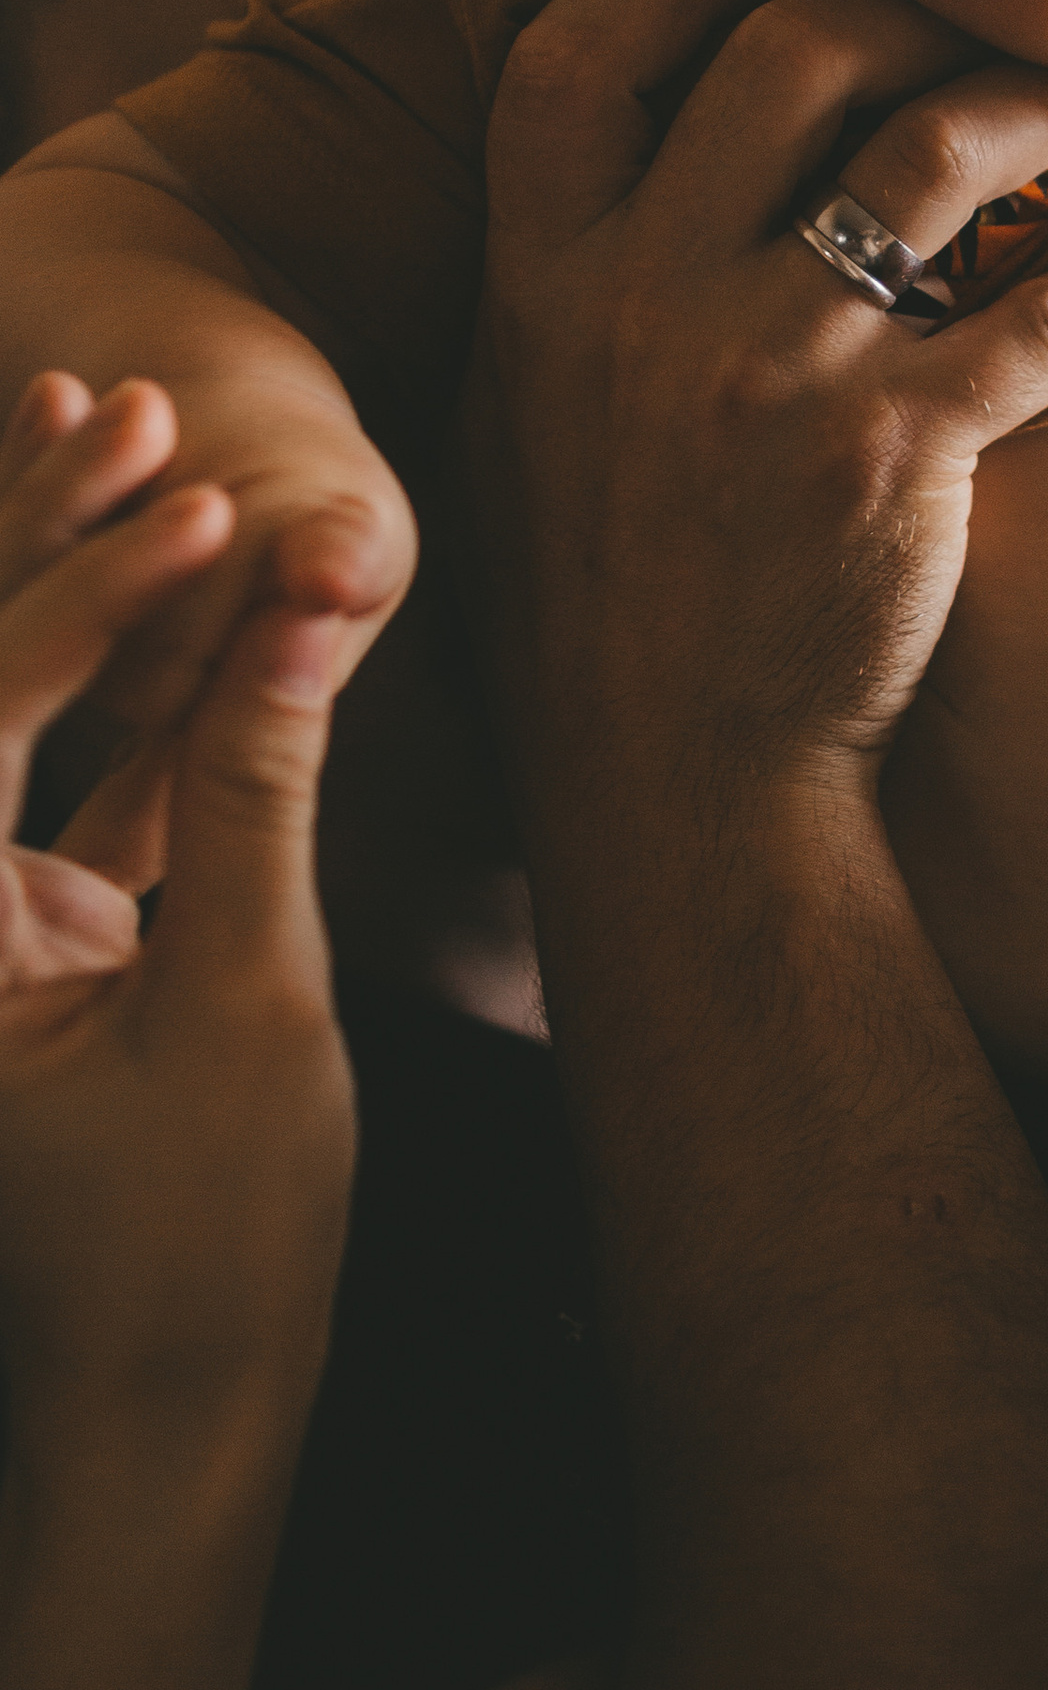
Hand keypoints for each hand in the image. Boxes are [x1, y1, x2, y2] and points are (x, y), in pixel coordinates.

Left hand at [0, 372, 354, 1689]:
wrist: (179, 1368)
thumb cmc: (212, 1224)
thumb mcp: (251, 1005)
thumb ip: (264, 799)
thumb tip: (298, 617)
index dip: (90, 590)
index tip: (214, 505)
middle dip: (33, 531)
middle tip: (124, 400)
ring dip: (50, 566)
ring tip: (113, 426)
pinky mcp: (12, 919)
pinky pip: (37, 754)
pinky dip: (87, 655)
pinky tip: (142, 561)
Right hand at [469, 0, 1047, 807]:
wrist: (672, 778)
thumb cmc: (606, 595)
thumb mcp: (524, 417)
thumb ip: (565, 273)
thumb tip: (636, 136)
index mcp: (537, 277)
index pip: (585, 47)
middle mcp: (641, 298)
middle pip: (788, 51)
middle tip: (989, 10)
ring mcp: (770, 372)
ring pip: (930, 148)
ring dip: (1040, 93)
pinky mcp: (893, 453)